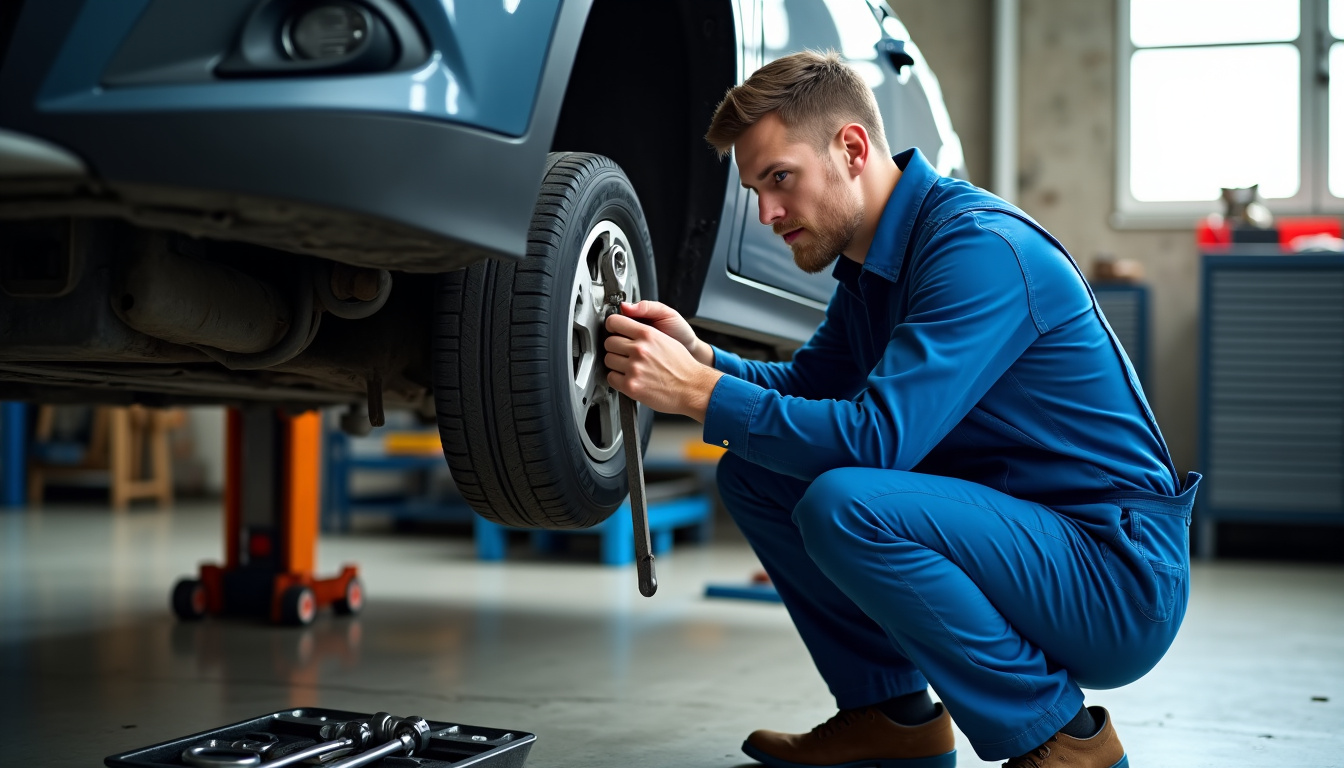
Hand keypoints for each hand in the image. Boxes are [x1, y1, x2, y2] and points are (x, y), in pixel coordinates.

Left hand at [605, 313, 722, 421]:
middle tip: (624, 353)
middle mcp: (639, 349)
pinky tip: (629, 377)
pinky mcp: (631, 386)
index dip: (612, 326)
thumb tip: (627, 328)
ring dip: (616, 364)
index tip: (612, 330)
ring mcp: (634, 368)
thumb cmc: (682, 366)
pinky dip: (617, 379)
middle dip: (615, 347)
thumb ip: (645, 332)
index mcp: (647, 334)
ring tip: (629, 367)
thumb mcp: (666, 339)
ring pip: (608, 360)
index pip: (615, 322)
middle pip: (609, 342)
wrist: (692, 387)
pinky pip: (611, 378)